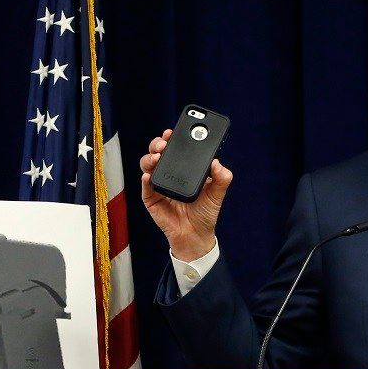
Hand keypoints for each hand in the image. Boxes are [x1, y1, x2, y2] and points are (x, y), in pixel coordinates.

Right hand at [139, 129, 233, 260]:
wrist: (196, 236)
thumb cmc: (204, 213)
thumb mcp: (217, 193)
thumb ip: (222, 177)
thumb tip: (217, 162)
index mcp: (183, 170)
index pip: (175, 150)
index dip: (172, 139)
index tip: (172, 132)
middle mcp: (169, 175)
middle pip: (157, 153)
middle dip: (158, 144)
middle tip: (164, 143)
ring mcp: (158, 187)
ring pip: (147, 167)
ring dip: (149, 159)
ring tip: (157, 158)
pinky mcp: (151, 200)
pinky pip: (145, 188)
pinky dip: (145, 180)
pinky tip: (148, 176)